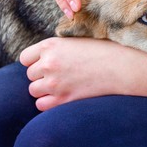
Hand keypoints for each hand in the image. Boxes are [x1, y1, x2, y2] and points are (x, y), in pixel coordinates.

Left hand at [19, 37, 136, 110]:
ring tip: (62, 85)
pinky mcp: (63, 99)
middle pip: (30, 75)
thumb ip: (57, 48)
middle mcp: (48, 64)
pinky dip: (49, 102)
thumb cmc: (102, 50)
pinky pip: (41, 105)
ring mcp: (54, 83)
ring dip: (44, 89)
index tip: (45, 63)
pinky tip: (62, 96)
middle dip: (42, 76)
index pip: (25, 58)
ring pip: (34, 90)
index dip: (34, 61)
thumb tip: (44, 56)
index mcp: (50, 45)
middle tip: (60, 74)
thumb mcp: (76, 41)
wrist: (120, 66)